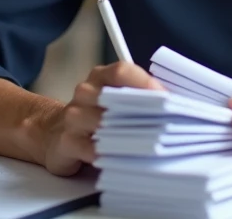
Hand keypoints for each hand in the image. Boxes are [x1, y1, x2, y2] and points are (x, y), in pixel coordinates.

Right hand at [39, 62, 163, 176]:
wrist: (54, 133)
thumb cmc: (95, 117)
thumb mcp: (114, 102)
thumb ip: (140, 100)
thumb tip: (178, 106)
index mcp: (101, 77)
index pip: (123, 72)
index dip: (146, 84)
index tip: (166, 99)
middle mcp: (85, 92)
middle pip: (113, 97)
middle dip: (141, 113)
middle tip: (163, 126)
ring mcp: (73, 116)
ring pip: (101, 123)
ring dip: (126, 136)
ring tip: (147, 145)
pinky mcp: (66, 141)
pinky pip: (89, 148)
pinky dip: (108, 154)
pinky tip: (121, 159)